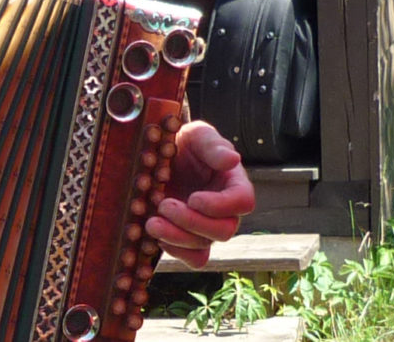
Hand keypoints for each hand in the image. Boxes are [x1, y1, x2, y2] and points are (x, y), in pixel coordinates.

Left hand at [147, 121, 254, 266]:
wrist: (159, 154)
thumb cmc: (184, 142)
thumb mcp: (197, 135)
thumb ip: (213, 145)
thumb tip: (233, 160)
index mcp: (234, 183)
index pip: (243, 202)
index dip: (220, 205)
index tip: (193, 198)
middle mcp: (225, 210)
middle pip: (224, 230)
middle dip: (192, 222)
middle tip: (163, 205)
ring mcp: (206, 227)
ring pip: (204, 247)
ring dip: (177, 238)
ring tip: (150, 222)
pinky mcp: (188, 239)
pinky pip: (192, 258)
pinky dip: (174, 251)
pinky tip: (155, 236)